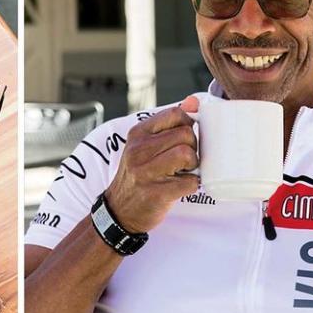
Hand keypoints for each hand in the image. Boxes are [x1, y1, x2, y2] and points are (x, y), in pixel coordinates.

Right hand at [104, 96, 199, 233]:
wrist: (119, 210)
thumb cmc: (138, 174)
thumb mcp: (146, 145)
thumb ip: (170, 123)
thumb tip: (194, 102)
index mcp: (138, 134)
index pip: (176, 114)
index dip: (188, 125)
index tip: (183, 139)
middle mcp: (138, 150)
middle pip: (186, 134)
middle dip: (193, 148)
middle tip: (185, 160)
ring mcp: (145, 172)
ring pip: (187, 155)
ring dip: (193, 166)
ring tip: (184, 172)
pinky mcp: (156, 193)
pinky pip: (190, 182)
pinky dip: (191, 185)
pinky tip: (181, 186)